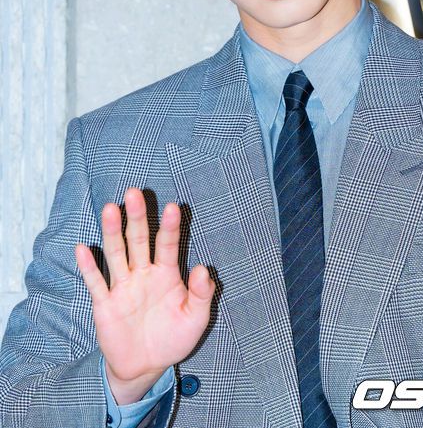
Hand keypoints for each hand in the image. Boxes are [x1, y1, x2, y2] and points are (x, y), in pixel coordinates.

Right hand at [75, 188, 214, 403]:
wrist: (146, 367)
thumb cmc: (174, 337)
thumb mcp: (196, 319)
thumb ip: (201, 294)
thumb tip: (202, 269)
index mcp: (167, 273)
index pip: (167, 245)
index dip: (170, 227)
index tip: (173, 207)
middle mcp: (143, 273)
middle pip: (139, 240)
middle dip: (137, 217)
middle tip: (134, 192)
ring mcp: (123, 286)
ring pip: (117, 254)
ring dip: (112, 232)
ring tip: (110, 209)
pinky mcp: (105, 303)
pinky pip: (96, 282)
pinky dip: (89, 266)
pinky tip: (83, 249)